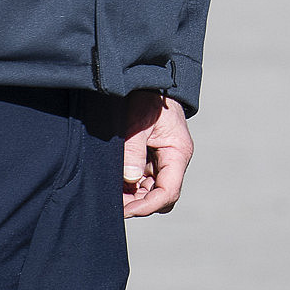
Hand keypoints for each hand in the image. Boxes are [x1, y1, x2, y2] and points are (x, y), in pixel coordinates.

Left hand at [121, 92, 192, 216]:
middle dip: (139, 204)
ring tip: (111, 195)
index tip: (126, 209)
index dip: (147, 206)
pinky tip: (114, 184)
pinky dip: (130, 186)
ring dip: (132, 196)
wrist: (149, 80)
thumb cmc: (149, 96)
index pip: (169, 192)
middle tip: (114, 205)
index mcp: (178, 153)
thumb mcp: (140, 120)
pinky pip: (143, 179)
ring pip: (150, 190)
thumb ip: (134, 149)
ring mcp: (162, 159)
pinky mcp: (151, 156)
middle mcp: (173, 160)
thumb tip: (130, 178)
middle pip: (161, 196)